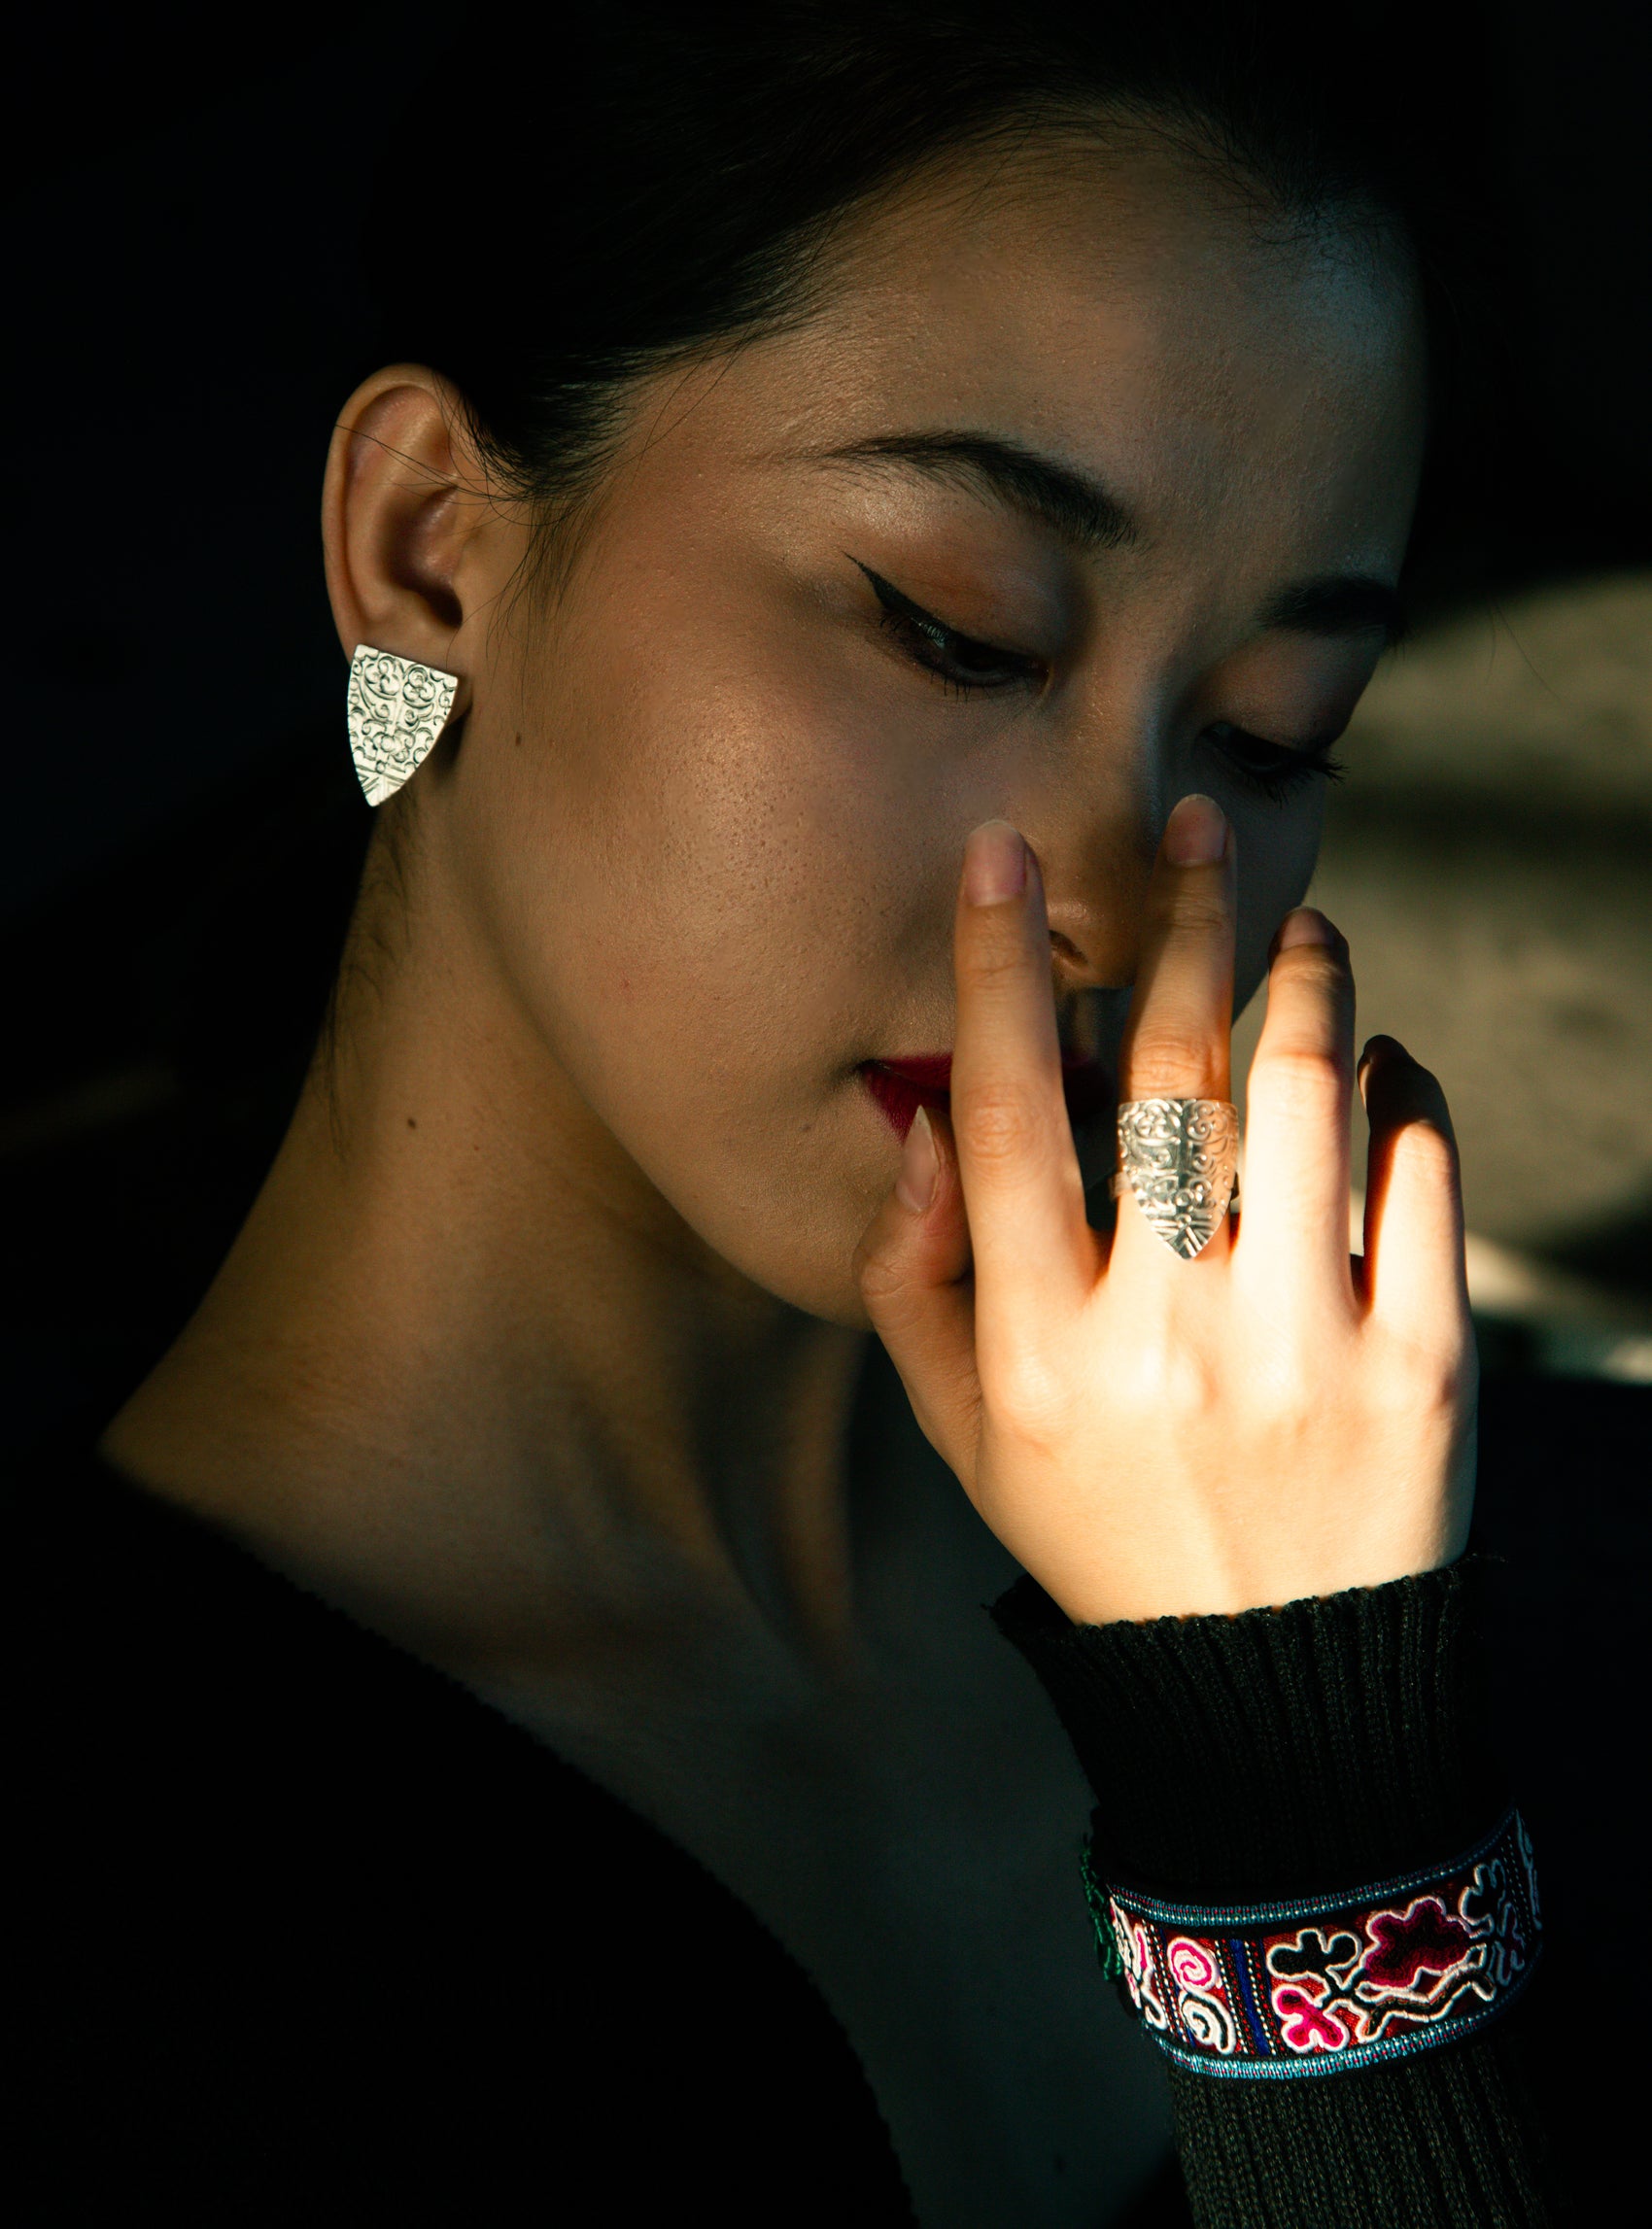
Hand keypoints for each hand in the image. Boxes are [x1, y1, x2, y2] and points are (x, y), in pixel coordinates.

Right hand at [855, 796, 1475, 1624]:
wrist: (1279, 1685)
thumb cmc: (1102, 1526)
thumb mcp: (969, 1433)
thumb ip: (915, 1280)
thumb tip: (925, 1123)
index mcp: (1040, 1350)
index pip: (1000, 1113)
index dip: (993, 966)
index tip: (998, 851)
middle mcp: (1166, 1338)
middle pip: (1171, 1070)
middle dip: (1184, 919)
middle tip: (1196, 829)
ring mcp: (1304, 1348)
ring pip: (1306, 1090)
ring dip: (1306, 977)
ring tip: (1301, 929)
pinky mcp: (1421, 1364)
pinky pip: (1418, 1171)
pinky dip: (1401, 1086)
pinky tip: (1377, 1058)